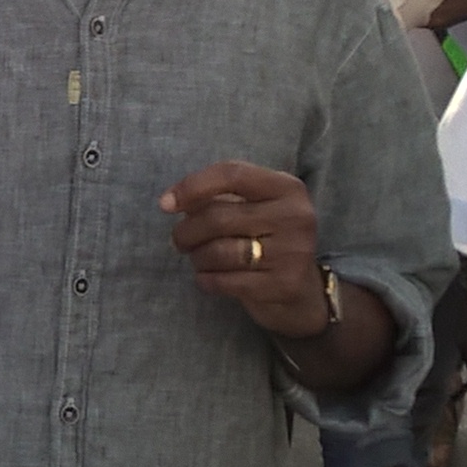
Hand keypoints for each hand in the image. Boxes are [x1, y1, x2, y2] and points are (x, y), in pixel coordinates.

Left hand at [161, 161, 327, 339]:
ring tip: (199, 259)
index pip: (232, 174)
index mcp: (287, 188)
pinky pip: (225, 281)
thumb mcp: (253, 209)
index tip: (166, 204)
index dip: (192, 186)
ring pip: (218, 252)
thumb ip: (218, 198)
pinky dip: (206, 280)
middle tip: (181, 241)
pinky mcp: (284, 284)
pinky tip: (208, 278)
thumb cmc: (265, 241)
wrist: (301, 291)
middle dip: (186, 231)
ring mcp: (293, 252)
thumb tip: (172, 201)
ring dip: (196, 258)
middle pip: (217, 217)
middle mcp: (295, 216)